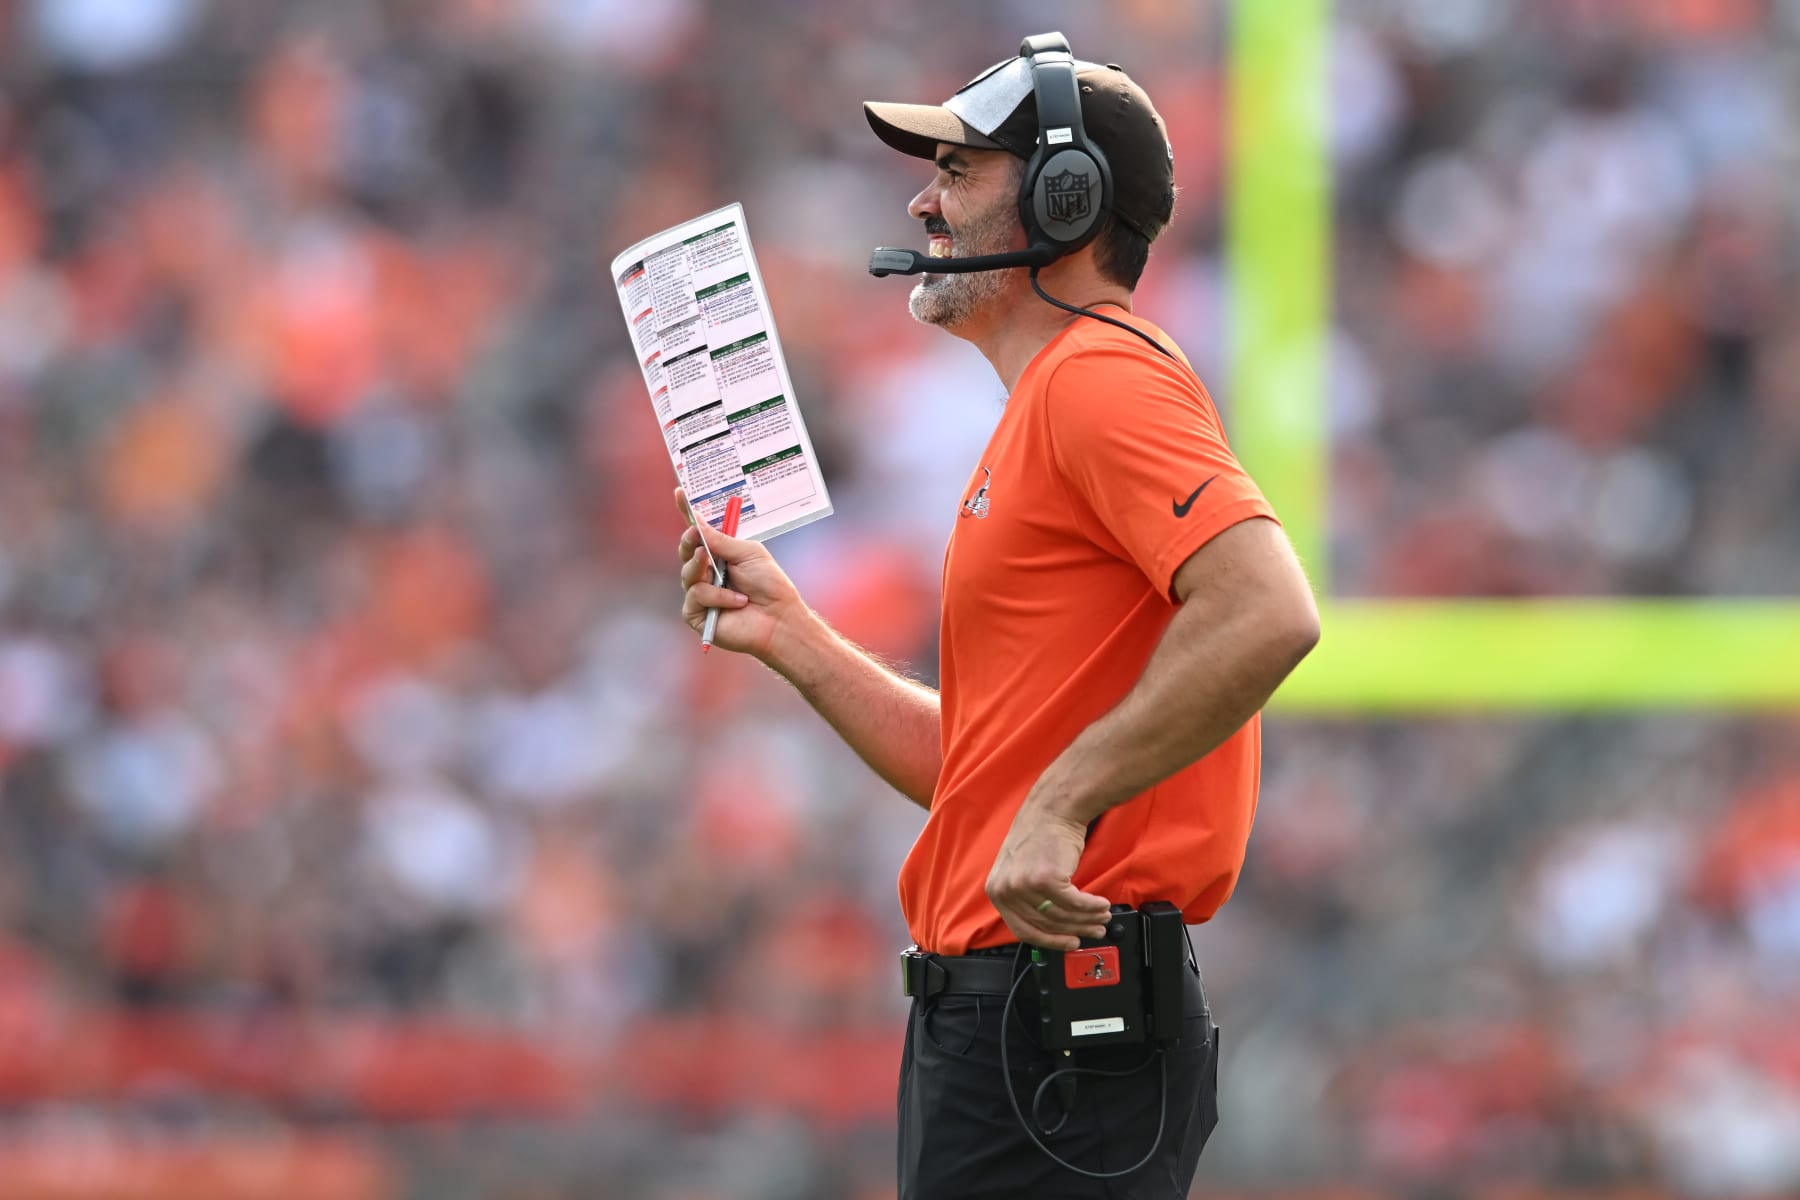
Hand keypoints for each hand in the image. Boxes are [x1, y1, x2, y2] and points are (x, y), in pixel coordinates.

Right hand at [675, 486, 804, 661]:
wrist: (779, 619)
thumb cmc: (770, 586)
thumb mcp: (748, 554)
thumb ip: (721, 541)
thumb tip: (696, 523)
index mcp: (720, 555)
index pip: (699, 533)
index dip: (688, 514)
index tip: (680, 492)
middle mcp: (707, 573)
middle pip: (686, 551)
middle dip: (690, 542)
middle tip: (695, 536)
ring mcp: (700, 594)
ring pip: (688, 574)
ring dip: (708, 574)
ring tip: (732, 582)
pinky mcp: (697, 614)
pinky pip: (696, 597)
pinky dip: (717, 597)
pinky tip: (738, 602)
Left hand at [986, 801, 1111, 949]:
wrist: (1052, 810)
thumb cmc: (1040, 836)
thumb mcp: (1018, 870)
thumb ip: (1026, 899)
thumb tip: (1051, 929)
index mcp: (996, 891)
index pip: (1022, 929)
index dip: (1049, 940)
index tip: (1067, 943)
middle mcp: (1007, 890)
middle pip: (1046, 924)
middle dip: (1075, 930)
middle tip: (1093, 931)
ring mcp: (1025, 885)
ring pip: (1062, 915)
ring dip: (1087, 919)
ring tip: (1102, 918)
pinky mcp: (1047, 879)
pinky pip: (1075, 903)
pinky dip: (1091, 907)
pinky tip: (1101, 905)